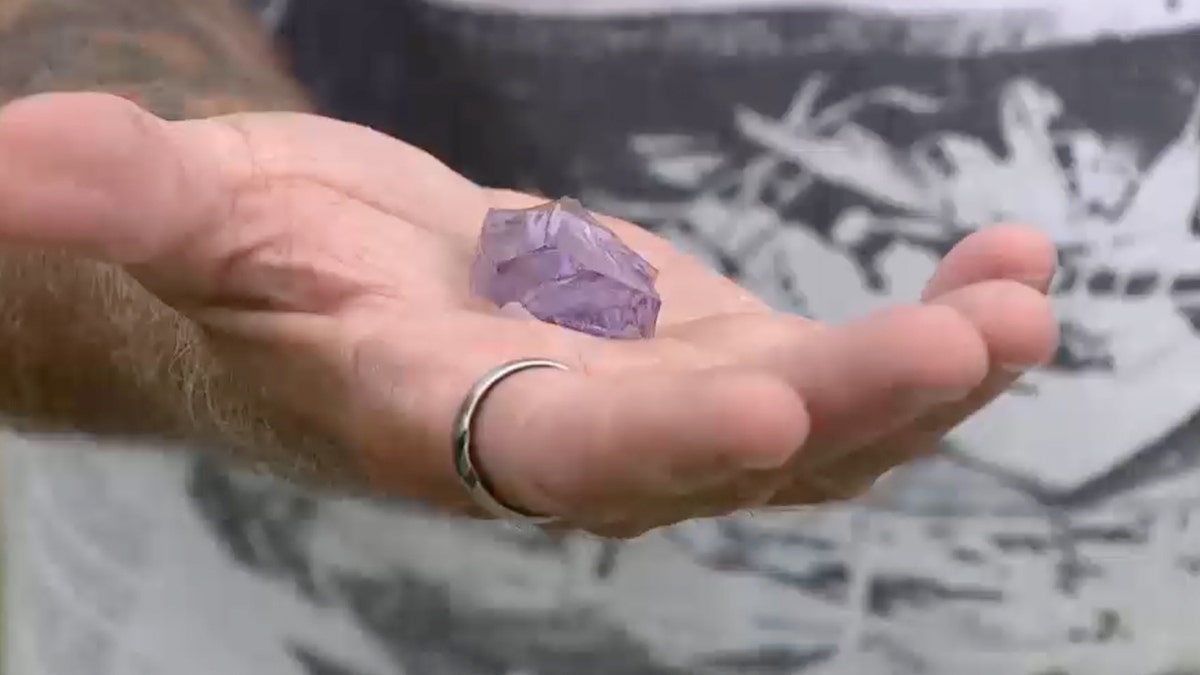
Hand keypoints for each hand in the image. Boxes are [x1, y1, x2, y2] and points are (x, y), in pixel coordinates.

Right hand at [0, 93, 1056, 536]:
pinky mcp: (692, 353)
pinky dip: (914, 328)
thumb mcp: (180, 214)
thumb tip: (8, 167)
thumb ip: (113, 200)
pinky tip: (996, 269)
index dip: (657, 441)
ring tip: (1024, 296)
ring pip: (805, 423)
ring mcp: (645, 402)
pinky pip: (821, 362)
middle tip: (986, 328)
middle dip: (854, 398)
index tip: (773, 408)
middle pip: (721, 443)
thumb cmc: (241, 261)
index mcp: (441, 424)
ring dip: (923, 374)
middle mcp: (561, 441)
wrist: (314, 284)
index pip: (558, 455)